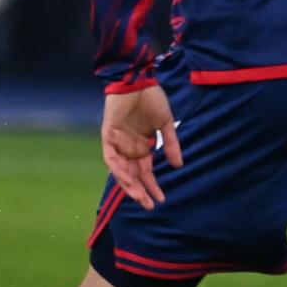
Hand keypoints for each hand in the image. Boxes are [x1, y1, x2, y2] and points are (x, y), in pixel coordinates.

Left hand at [101, 85, 180, 210]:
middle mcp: (128, 148)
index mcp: (141, 147)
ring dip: (129, 184)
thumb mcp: (165, 125)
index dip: (152, 186)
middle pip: (132, 175)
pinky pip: (110, 157)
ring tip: (139, 197)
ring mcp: (117, 143)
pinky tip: (127, 179)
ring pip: (120, 170)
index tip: (161, 199)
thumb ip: (171, 144)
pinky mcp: (108, 135)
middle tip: (149, 206)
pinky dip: (118, 168)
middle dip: (140, 191)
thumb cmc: (151, 99)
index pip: (145, 172)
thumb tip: (178, 165)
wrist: (139, 80)